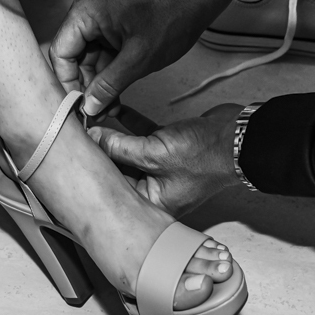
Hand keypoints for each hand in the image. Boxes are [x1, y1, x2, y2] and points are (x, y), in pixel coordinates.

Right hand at [49, 0, 229, 115]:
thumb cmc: (172, 17)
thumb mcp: (139, 60)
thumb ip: (109, 85)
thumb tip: (89, 107)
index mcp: (86, 10)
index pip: (60, 52)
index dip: (67, 82)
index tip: (77, 106)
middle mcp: (85, 7)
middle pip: (72, 54)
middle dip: (85, 85)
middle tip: (95, 111)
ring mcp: (97, 12)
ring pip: (87, 54)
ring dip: (97, 80)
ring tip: (109, 106)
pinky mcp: (109, 18)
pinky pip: (100, 47)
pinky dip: (107, 69)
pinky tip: (114, 91)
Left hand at [89, 104, 243, 217]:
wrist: (239, 137)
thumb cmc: (206, 157)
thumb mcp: (153, 153)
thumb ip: (119, 147)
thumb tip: (92, 138)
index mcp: (153, 205)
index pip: (113, 190)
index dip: (94, 171)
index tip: (75, 154)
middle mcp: (156, 190)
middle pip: (118, 170)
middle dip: (100, 150)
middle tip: (78, 133)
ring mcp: (162, 168)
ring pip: (128, 151)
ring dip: (113, 133)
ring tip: (92, 117)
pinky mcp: (169, 148)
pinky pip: (142, 136)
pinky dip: (130, 124)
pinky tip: (116, 110)